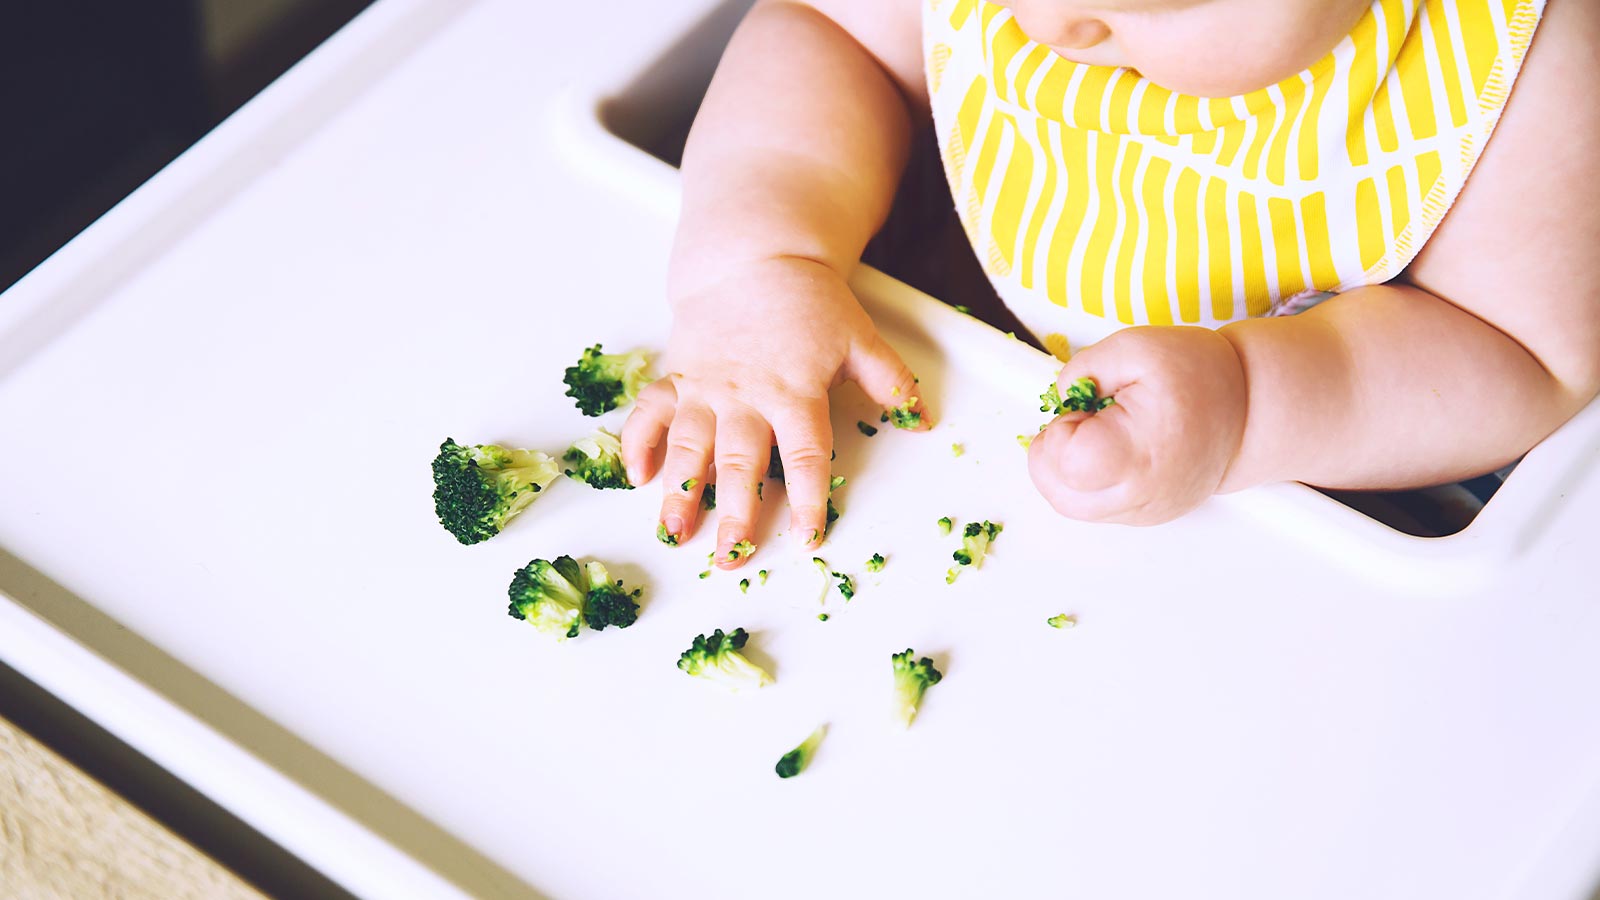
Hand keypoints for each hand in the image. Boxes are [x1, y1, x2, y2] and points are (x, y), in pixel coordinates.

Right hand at [621, 255, 928, 566]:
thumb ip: (892, 382)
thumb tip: (924, 421)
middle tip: (729, 557)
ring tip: (673, 532)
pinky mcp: (677, 376)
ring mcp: (705, 387)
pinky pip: (649, 413)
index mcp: (795, 391)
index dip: (806, 500)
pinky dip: (638, 443)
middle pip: (740, 462)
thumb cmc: (809, 302)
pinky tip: (636, 477)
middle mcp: (746, 395)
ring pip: (688, 445)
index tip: (806, 538)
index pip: (804, 456)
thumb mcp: (860, 337)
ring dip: (679, 491)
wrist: (752, 258)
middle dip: (734, 514)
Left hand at [1026, 326, 1246, 524]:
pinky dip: (1086, 480)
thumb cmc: (1199, 377)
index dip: (1061, 430)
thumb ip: (1085, 368)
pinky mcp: (1143, 517)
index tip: (1086, 409)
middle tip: (1088, 422)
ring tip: (1097, 435)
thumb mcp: (1138, 347)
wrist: (1247, 413)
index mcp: (1140, 452)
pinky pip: (1091, 506)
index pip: (1065, 462)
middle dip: (1055, 452)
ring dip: (1065, 468)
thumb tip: (1060, 397)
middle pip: (1059, 492)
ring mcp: (1142, 512)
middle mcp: (1141, 494)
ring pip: (1069, 504)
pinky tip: (1110, 451)